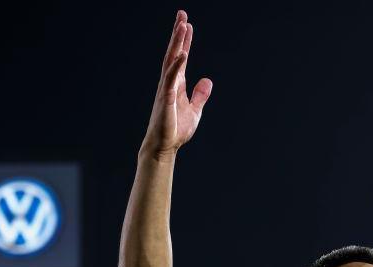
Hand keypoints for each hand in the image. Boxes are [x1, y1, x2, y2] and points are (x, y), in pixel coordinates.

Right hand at [141, 11, 212, 158]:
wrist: (164, 146)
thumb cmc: (175, 129)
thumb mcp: (195, 110)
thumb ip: (200, 95)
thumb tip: (207, 80)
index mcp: (177, 84)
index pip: (181, 57)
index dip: (184, 41)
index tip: (187, 23)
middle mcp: (170, 82)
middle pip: (174, 53)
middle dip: (178, 34)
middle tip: (182, 15)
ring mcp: (166, 88)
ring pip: (171, 61)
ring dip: (177, 43)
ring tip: (182, 25)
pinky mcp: (166, 98)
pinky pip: (171, 78)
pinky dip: (177, 65)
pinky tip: (183, 54)